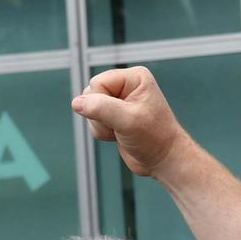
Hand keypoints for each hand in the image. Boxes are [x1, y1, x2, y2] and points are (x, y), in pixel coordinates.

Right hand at [71, 67, 185, 178]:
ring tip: (122, 132)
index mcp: (134, 78)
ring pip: (89, 108)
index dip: (101, 102)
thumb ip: (100, 108)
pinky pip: (93, 120)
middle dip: (101, 115)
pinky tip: (119, 136)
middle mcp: (126, 86)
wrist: (164, 160)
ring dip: (101, 125)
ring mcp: (119, 101)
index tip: (120, 116)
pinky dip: (102, 131)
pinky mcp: (114, 116)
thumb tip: (76, 103)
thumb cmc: (155, 138)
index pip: (98, 82)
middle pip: (90, 94)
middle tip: (122, 126)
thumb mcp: (127, 120)